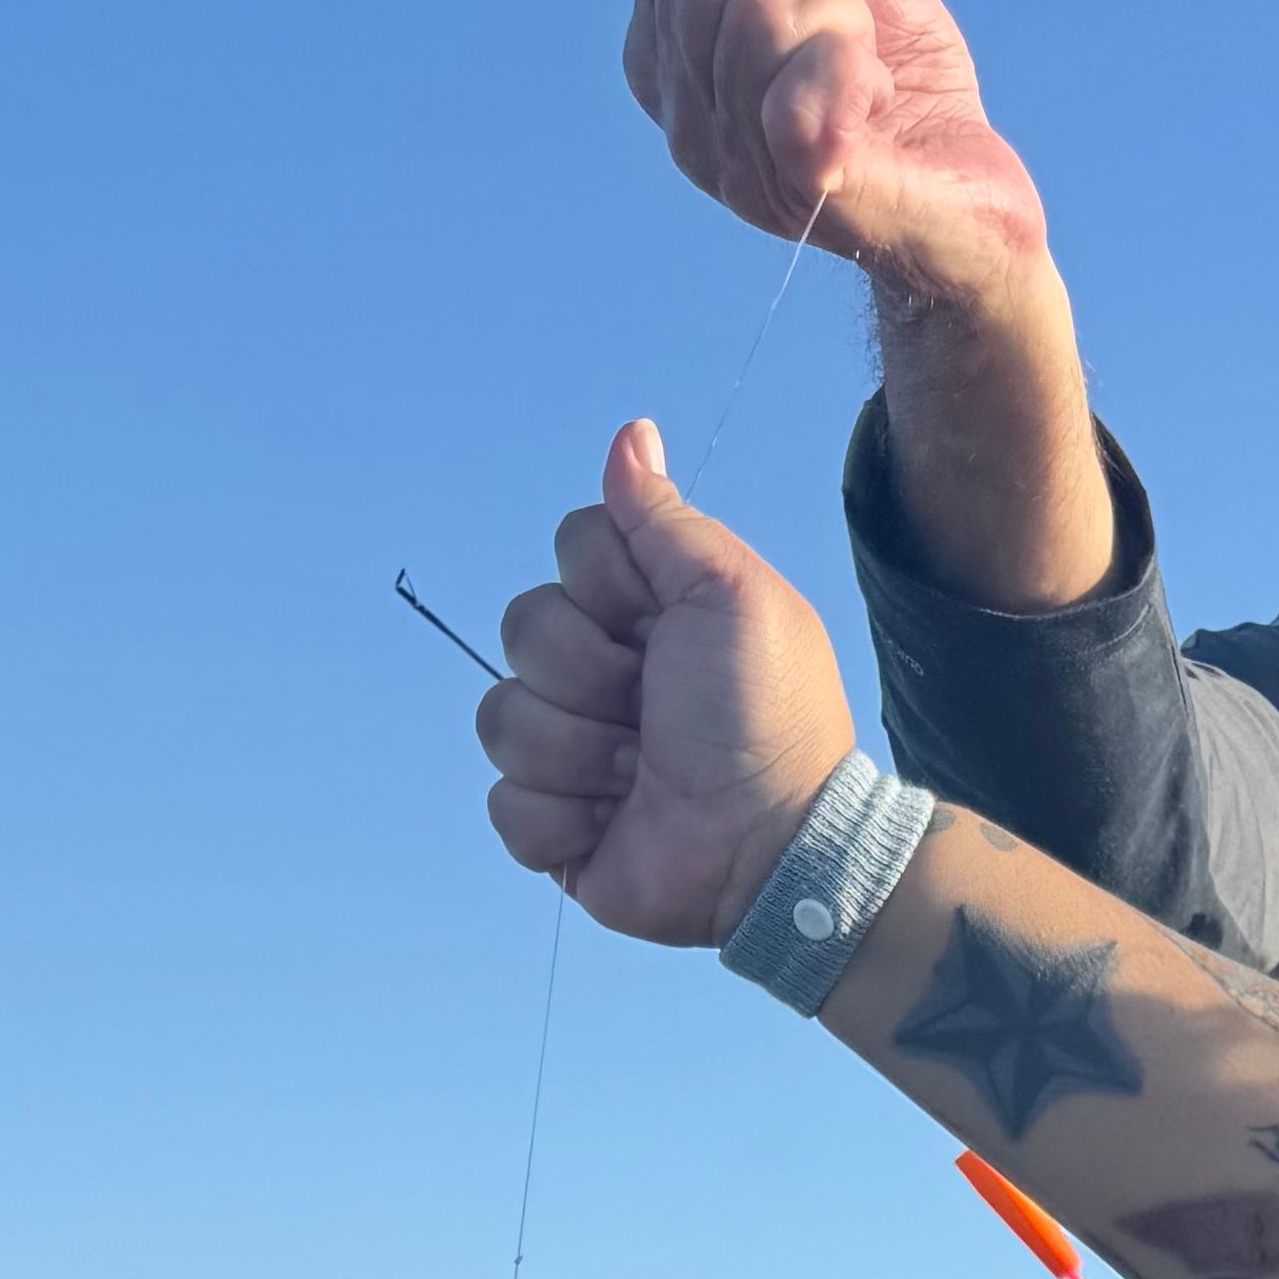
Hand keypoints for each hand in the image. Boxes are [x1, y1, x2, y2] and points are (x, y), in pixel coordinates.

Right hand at [480, 423, 858, 944]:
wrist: (774, 844)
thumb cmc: (765, 716)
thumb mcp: (731, 594)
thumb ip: (667, 521)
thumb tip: (632, 434)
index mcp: (640, 610)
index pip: (570, 551)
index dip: (611, 589)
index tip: (668, 629)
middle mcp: (598, 672)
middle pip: (523, 627)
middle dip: (594, 675)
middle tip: (658, 714)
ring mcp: (570, 751)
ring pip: (504, 718)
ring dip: (582, 752)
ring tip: (646, 777)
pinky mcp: (555, 828)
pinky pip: (506, 806)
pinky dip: (562, 820)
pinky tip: (617, 825)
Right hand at [622, 0, 1045, 284]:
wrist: (967, 197)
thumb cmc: (897, 73)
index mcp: (664, 32)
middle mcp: (675, 101)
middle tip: (855, 17)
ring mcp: (726, 157)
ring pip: (755, 11)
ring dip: (842, 20)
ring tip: (867, 72)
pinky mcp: (797, 191)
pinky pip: (796, 97)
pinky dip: (857, 75)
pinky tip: (875, 101)